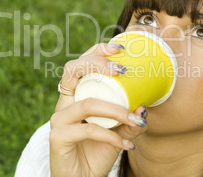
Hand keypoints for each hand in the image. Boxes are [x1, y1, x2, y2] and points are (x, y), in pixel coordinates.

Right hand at [49, 43, 147, 175]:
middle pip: (73, 70)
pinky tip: (126, 144)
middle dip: (98, 63)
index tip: (118, 48)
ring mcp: (58, 120)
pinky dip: (111, 136)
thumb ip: (129, 121)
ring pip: (88, 104)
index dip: (96, 51)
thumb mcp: (118, 134)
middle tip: (122, 71)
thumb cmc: (97, 153)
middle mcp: (64, 104)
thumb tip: (144, 106)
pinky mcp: (58, 137)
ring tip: (136, 119)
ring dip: (117, 110)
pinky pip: (88, 130)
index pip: (80, 65)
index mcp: (75, 96)